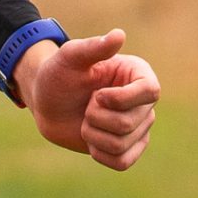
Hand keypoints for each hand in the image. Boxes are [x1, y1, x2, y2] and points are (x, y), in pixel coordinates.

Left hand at [17, 29, 159, 171]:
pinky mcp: (128, 148)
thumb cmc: (58, 75)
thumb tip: (119, 35)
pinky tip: (91, 140)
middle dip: (96, 118)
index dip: (121, 99)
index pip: (150, 92)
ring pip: (122, 144)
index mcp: (138, 75)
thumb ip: (93, 47)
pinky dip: (99, 153)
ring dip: (93, 135)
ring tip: (86, 121)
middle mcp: (144, 102)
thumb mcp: (70, 57)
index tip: (96, 95)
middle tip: (86, 106)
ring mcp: (138, 127)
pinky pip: (122, 162)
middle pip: (130, 123)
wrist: (47, 103)